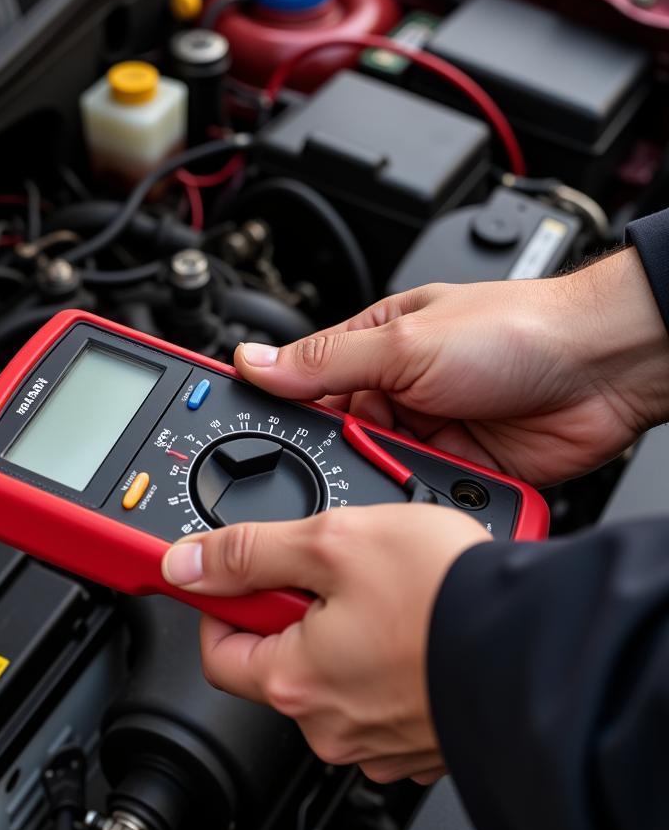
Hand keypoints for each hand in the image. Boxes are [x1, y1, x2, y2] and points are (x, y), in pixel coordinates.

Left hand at [162, 506, 490, 782]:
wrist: (546, 642)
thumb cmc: (445, 595)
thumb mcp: (333, 540)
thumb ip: (249, 551)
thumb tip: (188, 562)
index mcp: (294, 679)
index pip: (217, 647)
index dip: (222, 599)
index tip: (235, 571)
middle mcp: (330, 725)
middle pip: (278, 658)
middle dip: (296, 606)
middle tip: (334, 567)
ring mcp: (380, 738)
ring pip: (335, 673)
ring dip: (346, 629)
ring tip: (387, 589)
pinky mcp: (422, 736)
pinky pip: (382, 691)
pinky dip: (388, 655)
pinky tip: (416, 620)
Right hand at [233, 248, 668, 485]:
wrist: (608, 367)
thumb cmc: (515, 328)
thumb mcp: (405, 342)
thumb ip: (325, 361)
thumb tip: (253, 361)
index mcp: (370, 350)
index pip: (298, 382)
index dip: (262, 405)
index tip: (221, 430)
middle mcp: (392, 392)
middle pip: (330, 438)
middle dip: (329, 452)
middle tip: (329, 456)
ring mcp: (423, 435)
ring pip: (370, 473)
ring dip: (378, 475)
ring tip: (392, 466)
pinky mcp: (455, 475)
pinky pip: (413, 498)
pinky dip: (412, 502)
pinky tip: (416, 496)